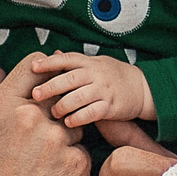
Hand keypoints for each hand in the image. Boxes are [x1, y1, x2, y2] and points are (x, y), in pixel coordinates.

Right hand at [0, 55, 91, 175]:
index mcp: (2, 107)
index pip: (34, 65)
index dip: (44, 72)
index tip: (46, 87)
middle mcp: (30, 118)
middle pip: (59, 97)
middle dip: (55, 114)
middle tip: (39, 146)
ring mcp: (57, 140)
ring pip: (74, 128)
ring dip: (66, 143)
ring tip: (41, 172)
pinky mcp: (77, 164)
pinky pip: (82, 155)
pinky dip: (73, 169)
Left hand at [30, 52, 154, 128]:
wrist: (143, 88)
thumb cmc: (113, 75)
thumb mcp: (95, 63)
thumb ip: (75, 62)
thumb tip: (53, 54)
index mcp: (90, 62)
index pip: (67, 59)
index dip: (49, 62)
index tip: (33, 67)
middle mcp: (96, 74)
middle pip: (70, 78)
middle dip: (51, 86)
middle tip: (35, 95)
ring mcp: (104, 90)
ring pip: (79, 97)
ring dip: (63, 105)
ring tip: (53, 113)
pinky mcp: (111, 106)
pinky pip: (92, 112)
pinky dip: (79, 118)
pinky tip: (69, 122)